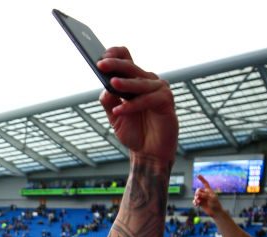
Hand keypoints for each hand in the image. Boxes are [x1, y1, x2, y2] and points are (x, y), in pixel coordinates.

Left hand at [97, 47, 176, 162]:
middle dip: (115, 65)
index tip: (101, 57)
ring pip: (140, 83)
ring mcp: (159, 90)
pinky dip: (132, 105)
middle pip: (131, 67)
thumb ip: (109, 101)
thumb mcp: (115, 116)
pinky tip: (119, 110)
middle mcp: (148, 81)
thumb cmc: (133, 132)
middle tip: (101, 64)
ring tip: (111, 84)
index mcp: (135, 80)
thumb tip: (105, 88)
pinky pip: (148, 100)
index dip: (115, 54)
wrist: (148, 152)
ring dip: (125, 83)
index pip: (126, 59)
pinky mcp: (166, 102)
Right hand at [192, 176, 223, 216]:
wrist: (215, 212)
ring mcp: (202, 198)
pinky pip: (195, 201)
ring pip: (196, 196)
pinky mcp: (200, 203)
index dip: (202, 179)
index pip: (205, 183)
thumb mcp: (211, 198)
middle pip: (198, 190)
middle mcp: (205, 194)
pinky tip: (196, 205)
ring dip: (195, 199)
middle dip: (197, 193)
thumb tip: (198, 194)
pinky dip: (194, 202)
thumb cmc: (215, 204)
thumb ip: (205, 195)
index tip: (197, 175)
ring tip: (198, 203)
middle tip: (198, 197)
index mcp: (209, 191)